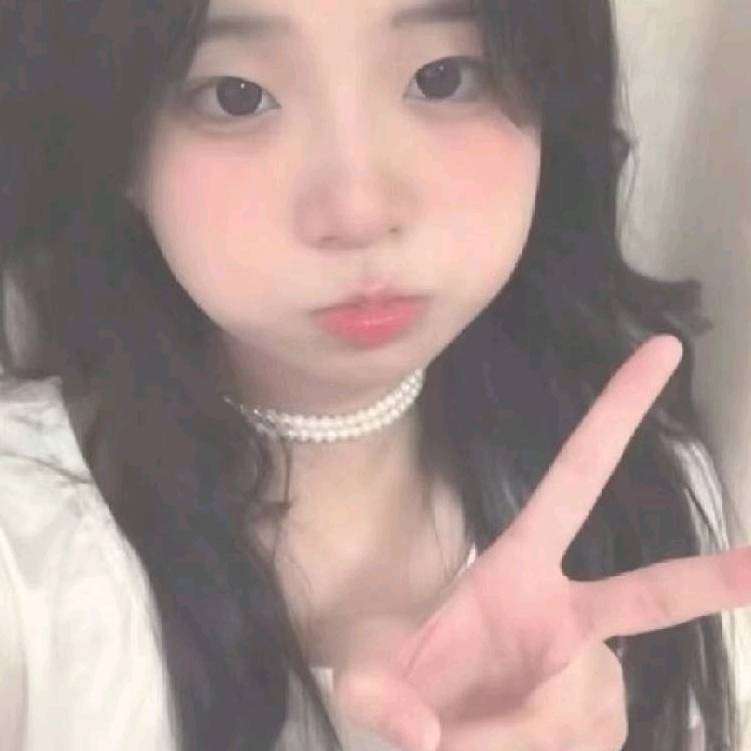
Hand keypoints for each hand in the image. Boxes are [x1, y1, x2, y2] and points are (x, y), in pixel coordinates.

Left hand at [332, 335, 750, 750]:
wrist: (428, 732)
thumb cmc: (397, 681)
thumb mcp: (364, 679)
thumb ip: (377, 697)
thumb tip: (427, 738)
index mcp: (517, 566)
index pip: (574, 478)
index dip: (615, 414)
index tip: (662, 350)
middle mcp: (565, 612)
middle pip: (647, 596)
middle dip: (709, 581)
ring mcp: (591, 671)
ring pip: (585, 710)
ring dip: (519, 738)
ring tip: (472, 733)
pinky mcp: (602, 721)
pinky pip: (585, 740)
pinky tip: (513, 743)